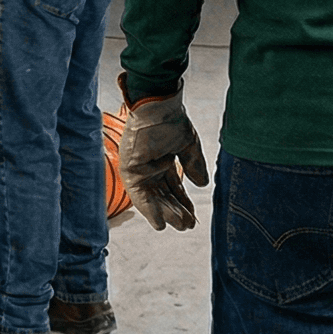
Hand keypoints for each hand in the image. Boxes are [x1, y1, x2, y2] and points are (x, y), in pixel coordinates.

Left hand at [117, 85, 207, 230]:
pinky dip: (150, 210)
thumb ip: (193, 165)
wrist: (157, 107)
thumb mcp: (187, 146)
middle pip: (163, 195)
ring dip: (165, 214)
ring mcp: (139, 170)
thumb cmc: (171, 120)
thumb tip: (203, 185)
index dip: (183, 202)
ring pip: (153, 198)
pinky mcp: (130, 171)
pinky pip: (139, 196)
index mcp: (163, 161)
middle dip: (176, 211)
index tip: (193, 217)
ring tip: (180, 226)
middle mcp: (150, 168)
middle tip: (188, 226)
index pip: (173, 187)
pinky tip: (160, 224)